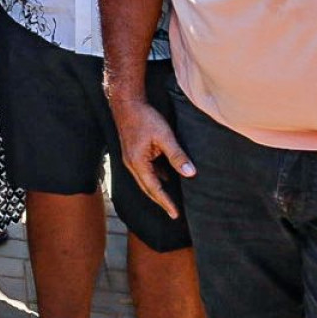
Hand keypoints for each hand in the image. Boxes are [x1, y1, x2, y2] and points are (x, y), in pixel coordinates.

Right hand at [111, 98, 193, 219]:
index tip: (175, 214)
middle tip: (173, 213)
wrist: (126, 103)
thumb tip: (190, 173)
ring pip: (146, 180)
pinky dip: (155, 177)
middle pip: (147, 188)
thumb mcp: (164, 136)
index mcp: (138, 163)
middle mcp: (132, 164)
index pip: (154, 188)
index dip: (166, 202)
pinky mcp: (133, 153)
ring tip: (170, 199)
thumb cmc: (144, 117)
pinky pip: (145, 171)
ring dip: (157, 190)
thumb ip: (177, 155)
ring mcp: (131, 159)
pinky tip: (166, 177)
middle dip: (161, 201)